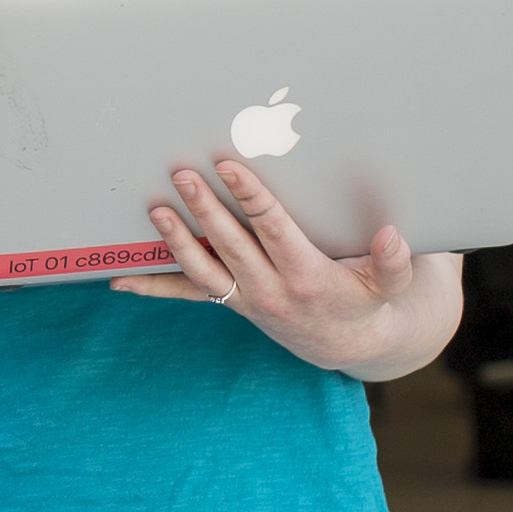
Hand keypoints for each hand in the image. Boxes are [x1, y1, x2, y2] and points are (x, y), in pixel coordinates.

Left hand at [111, 158, 457, 375]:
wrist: (347, 343)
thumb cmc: (368, 299)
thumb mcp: (389, 285)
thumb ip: (393, 262)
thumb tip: (393, 237)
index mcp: (307, 276)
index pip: (273, 230)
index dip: (250, 197)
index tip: (229, 167)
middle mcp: (270, 290)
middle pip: (230, 244)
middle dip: (205, 208)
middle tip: (183, 174)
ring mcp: (245, 298)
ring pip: (202, 268)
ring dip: (175, 239)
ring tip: (154, 208)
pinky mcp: (230, 302)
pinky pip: (186, 293)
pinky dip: (152, 286)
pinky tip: (118, 278)